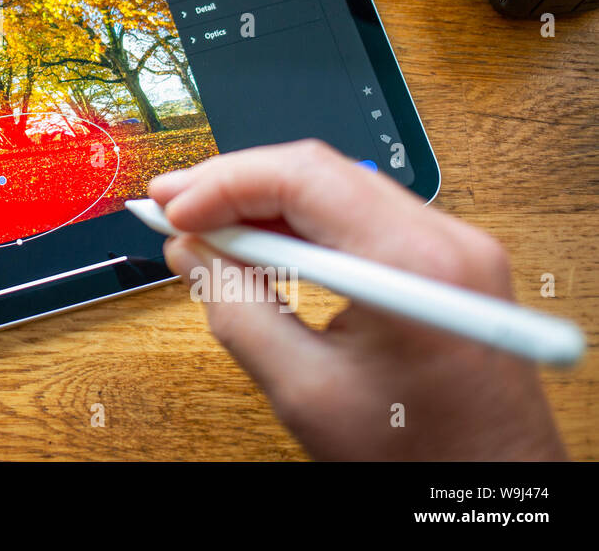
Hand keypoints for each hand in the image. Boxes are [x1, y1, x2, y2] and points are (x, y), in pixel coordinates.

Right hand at [149, 139, 565, 460]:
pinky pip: (362, 219)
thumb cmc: (420, 459)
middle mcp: (447, 239)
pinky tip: (260, 249)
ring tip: (205, 229)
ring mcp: (455, 248)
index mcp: (415, 263)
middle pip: (318, 172)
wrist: (493, 490)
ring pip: (337, 190)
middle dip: (235, 186)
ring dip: (264, 205)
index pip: (302, 177)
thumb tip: (190, 251)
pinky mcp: (450, 264)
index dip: (223, 184)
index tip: (170, 208)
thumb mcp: (305, 391)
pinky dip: (302, 227)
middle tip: (171, 206)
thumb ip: (236, 309)